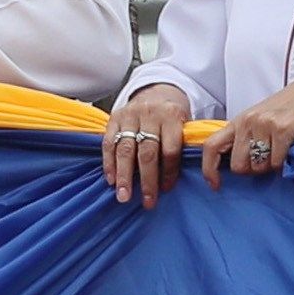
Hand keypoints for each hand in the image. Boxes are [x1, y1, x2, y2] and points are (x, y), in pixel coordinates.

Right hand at [102, 85, 190, 207]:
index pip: (170, 149)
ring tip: (123, 196)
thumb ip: (180, 146)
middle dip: (147, 179)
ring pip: (126, 149)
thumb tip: (173, 181)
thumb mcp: (184, 124)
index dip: (168, 172)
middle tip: (146, 201)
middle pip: (147, 152)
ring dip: (124, 175)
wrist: (156, 93)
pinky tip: (111, 180)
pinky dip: (109, 163)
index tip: (166, 190)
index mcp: (172, 115)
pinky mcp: (114, 117)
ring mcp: (130, 115)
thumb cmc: (172, 117)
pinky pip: (109, 143)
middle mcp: (150, 113)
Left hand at [206, 81, 293, 182]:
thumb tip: (234, 167)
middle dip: (252, 170)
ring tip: (278, 151)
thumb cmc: (284, 111)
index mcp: (238, 122)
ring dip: (269, 166)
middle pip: (238, 166)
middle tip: (265, 160)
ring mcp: (264, 125)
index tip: (216, 185)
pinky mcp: (282, 130)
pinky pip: (276, 163)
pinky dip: (283, 163)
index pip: (212, 146)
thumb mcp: (256, 121)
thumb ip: (243, 139)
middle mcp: (247, 122)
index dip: (209, 169)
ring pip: (258, 166)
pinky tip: (289, 149)